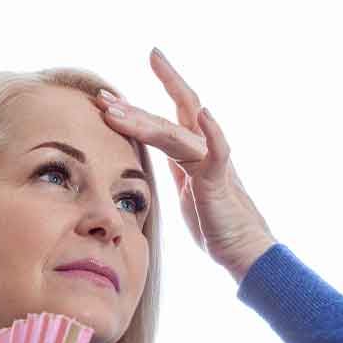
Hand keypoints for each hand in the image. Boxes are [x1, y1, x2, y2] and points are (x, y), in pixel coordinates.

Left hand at [93, 48, 275, 282]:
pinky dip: (213, 132)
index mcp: (191, 152)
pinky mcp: (219, 180)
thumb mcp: (186, 189)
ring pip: (175, 133)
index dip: (138, 105)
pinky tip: (205, 113)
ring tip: (116, 111)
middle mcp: (201, 150)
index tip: (109, 94)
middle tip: (100, 95)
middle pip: (166, 117)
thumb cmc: (214, 222)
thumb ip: (177, 167)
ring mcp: (211, 162)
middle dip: (132, 107)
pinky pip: (218, 152)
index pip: (165, 118)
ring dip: (144, 121)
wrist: (241, 248)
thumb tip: (158, 158)